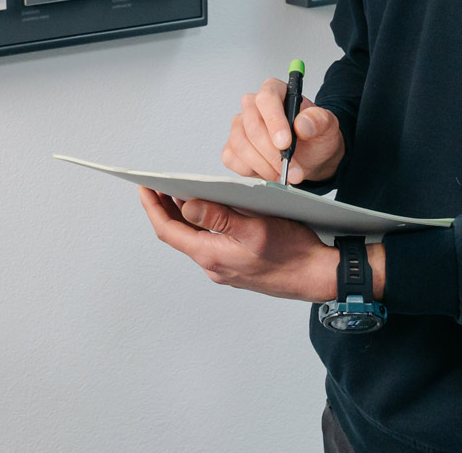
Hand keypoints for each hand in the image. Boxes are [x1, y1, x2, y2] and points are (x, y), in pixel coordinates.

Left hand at [137, 188, 336, 300]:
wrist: (317, 276)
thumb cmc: (292, 253)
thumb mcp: (255, 228)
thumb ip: (219, 218)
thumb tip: (186, 206)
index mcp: (212, 256)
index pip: (169, 231)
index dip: (153, 208)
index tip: (144, 188)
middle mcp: (213, 265)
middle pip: (178, 234)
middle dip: (165, 209)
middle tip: (157, 186)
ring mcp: (224, 268)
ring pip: (194, 239)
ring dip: (184, 216)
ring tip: (178, 192)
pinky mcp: (235, 266)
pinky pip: (210, 243)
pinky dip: (202, 225)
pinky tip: (209, 210)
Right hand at [222, 77, 344, 185]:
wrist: (312, 156)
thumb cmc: (315, 136)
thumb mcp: (327, 126)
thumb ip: (319, 121)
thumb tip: (302, 125)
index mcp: (275, 91)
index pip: (266, 99)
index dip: (274, 121)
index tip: (284, 143)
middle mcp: (253, 106)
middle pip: (252, 125)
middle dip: (272, 153)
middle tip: (290, 168)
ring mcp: (240, 126)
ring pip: (241, 144)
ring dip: (263, 165)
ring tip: (283, 174)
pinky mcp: (233, 146)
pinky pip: (233, 158)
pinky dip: (252, 170)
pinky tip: (269, 171)